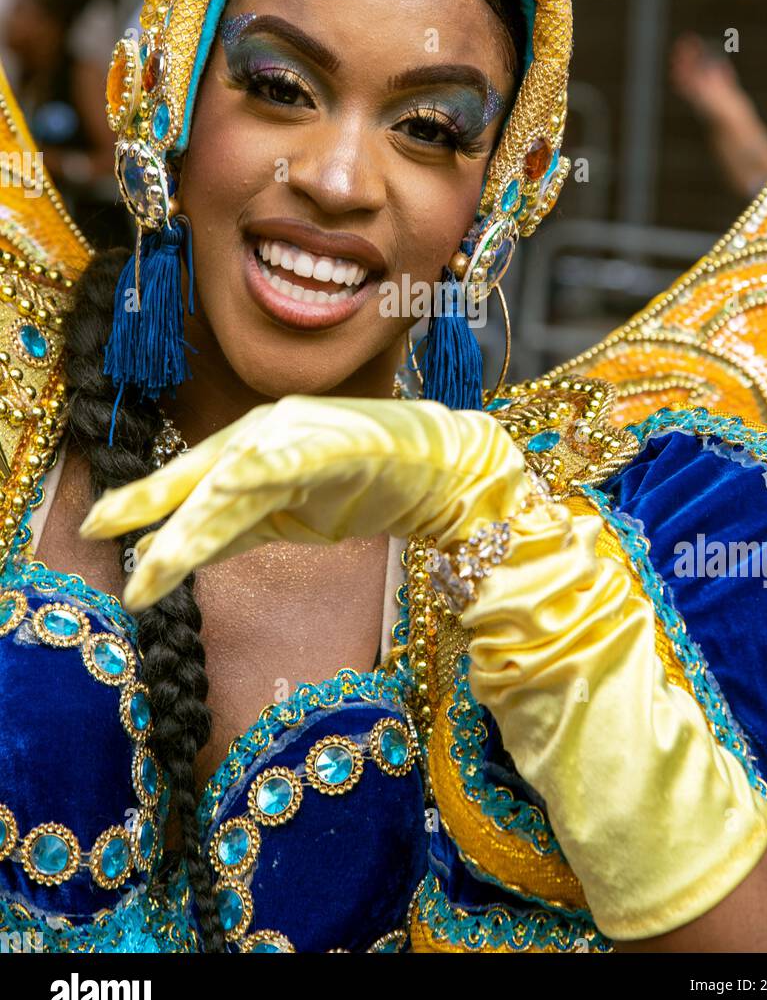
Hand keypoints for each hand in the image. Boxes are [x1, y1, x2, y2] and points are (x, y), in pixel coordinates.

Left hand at [80, 395, 531, 610]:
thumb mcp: (286, 515)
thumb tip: (179, 551)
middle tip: (121, 566)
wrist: (440, 467)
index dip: (141, 503)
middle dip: (158, 524)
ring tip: (163, 560)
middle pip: (200, 482)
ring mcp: (298, 435)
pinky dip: (264, 467)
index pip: (187, 479)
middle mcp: (264, 432)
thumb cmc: (364, 487)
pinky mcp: (336, 443)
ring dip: (199, 523)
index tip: (95, 528)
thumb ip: (236, 527)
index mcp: (250, 446)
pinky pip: (292, 459)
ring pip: (236, 483)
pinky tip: (234, 480)